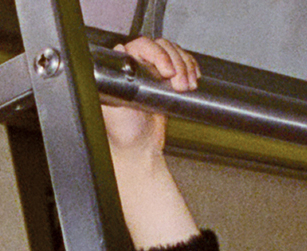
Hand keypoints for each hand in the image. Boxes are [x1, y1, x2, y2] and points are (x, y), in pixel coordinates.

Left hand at [101, 36, 198, 160]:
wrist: (139, 147)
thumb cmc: (124, 132)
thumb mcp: (115, 106)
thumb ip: (113, 81)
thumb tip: (118, 51)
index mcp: (124, 68)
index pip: (143, 46)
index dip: (159, 54)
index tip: (167, 72)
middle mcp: (139, 65)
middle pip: (163, 47)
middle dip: (177, 64)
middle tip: (180, 85)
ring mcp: (154, 71)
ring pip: (176, 53)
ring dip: (186, 67)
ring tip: (187, 87)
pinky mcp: (168, 79)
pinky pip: (184, 63)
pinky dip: (191, 69)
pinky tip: (193, 80)